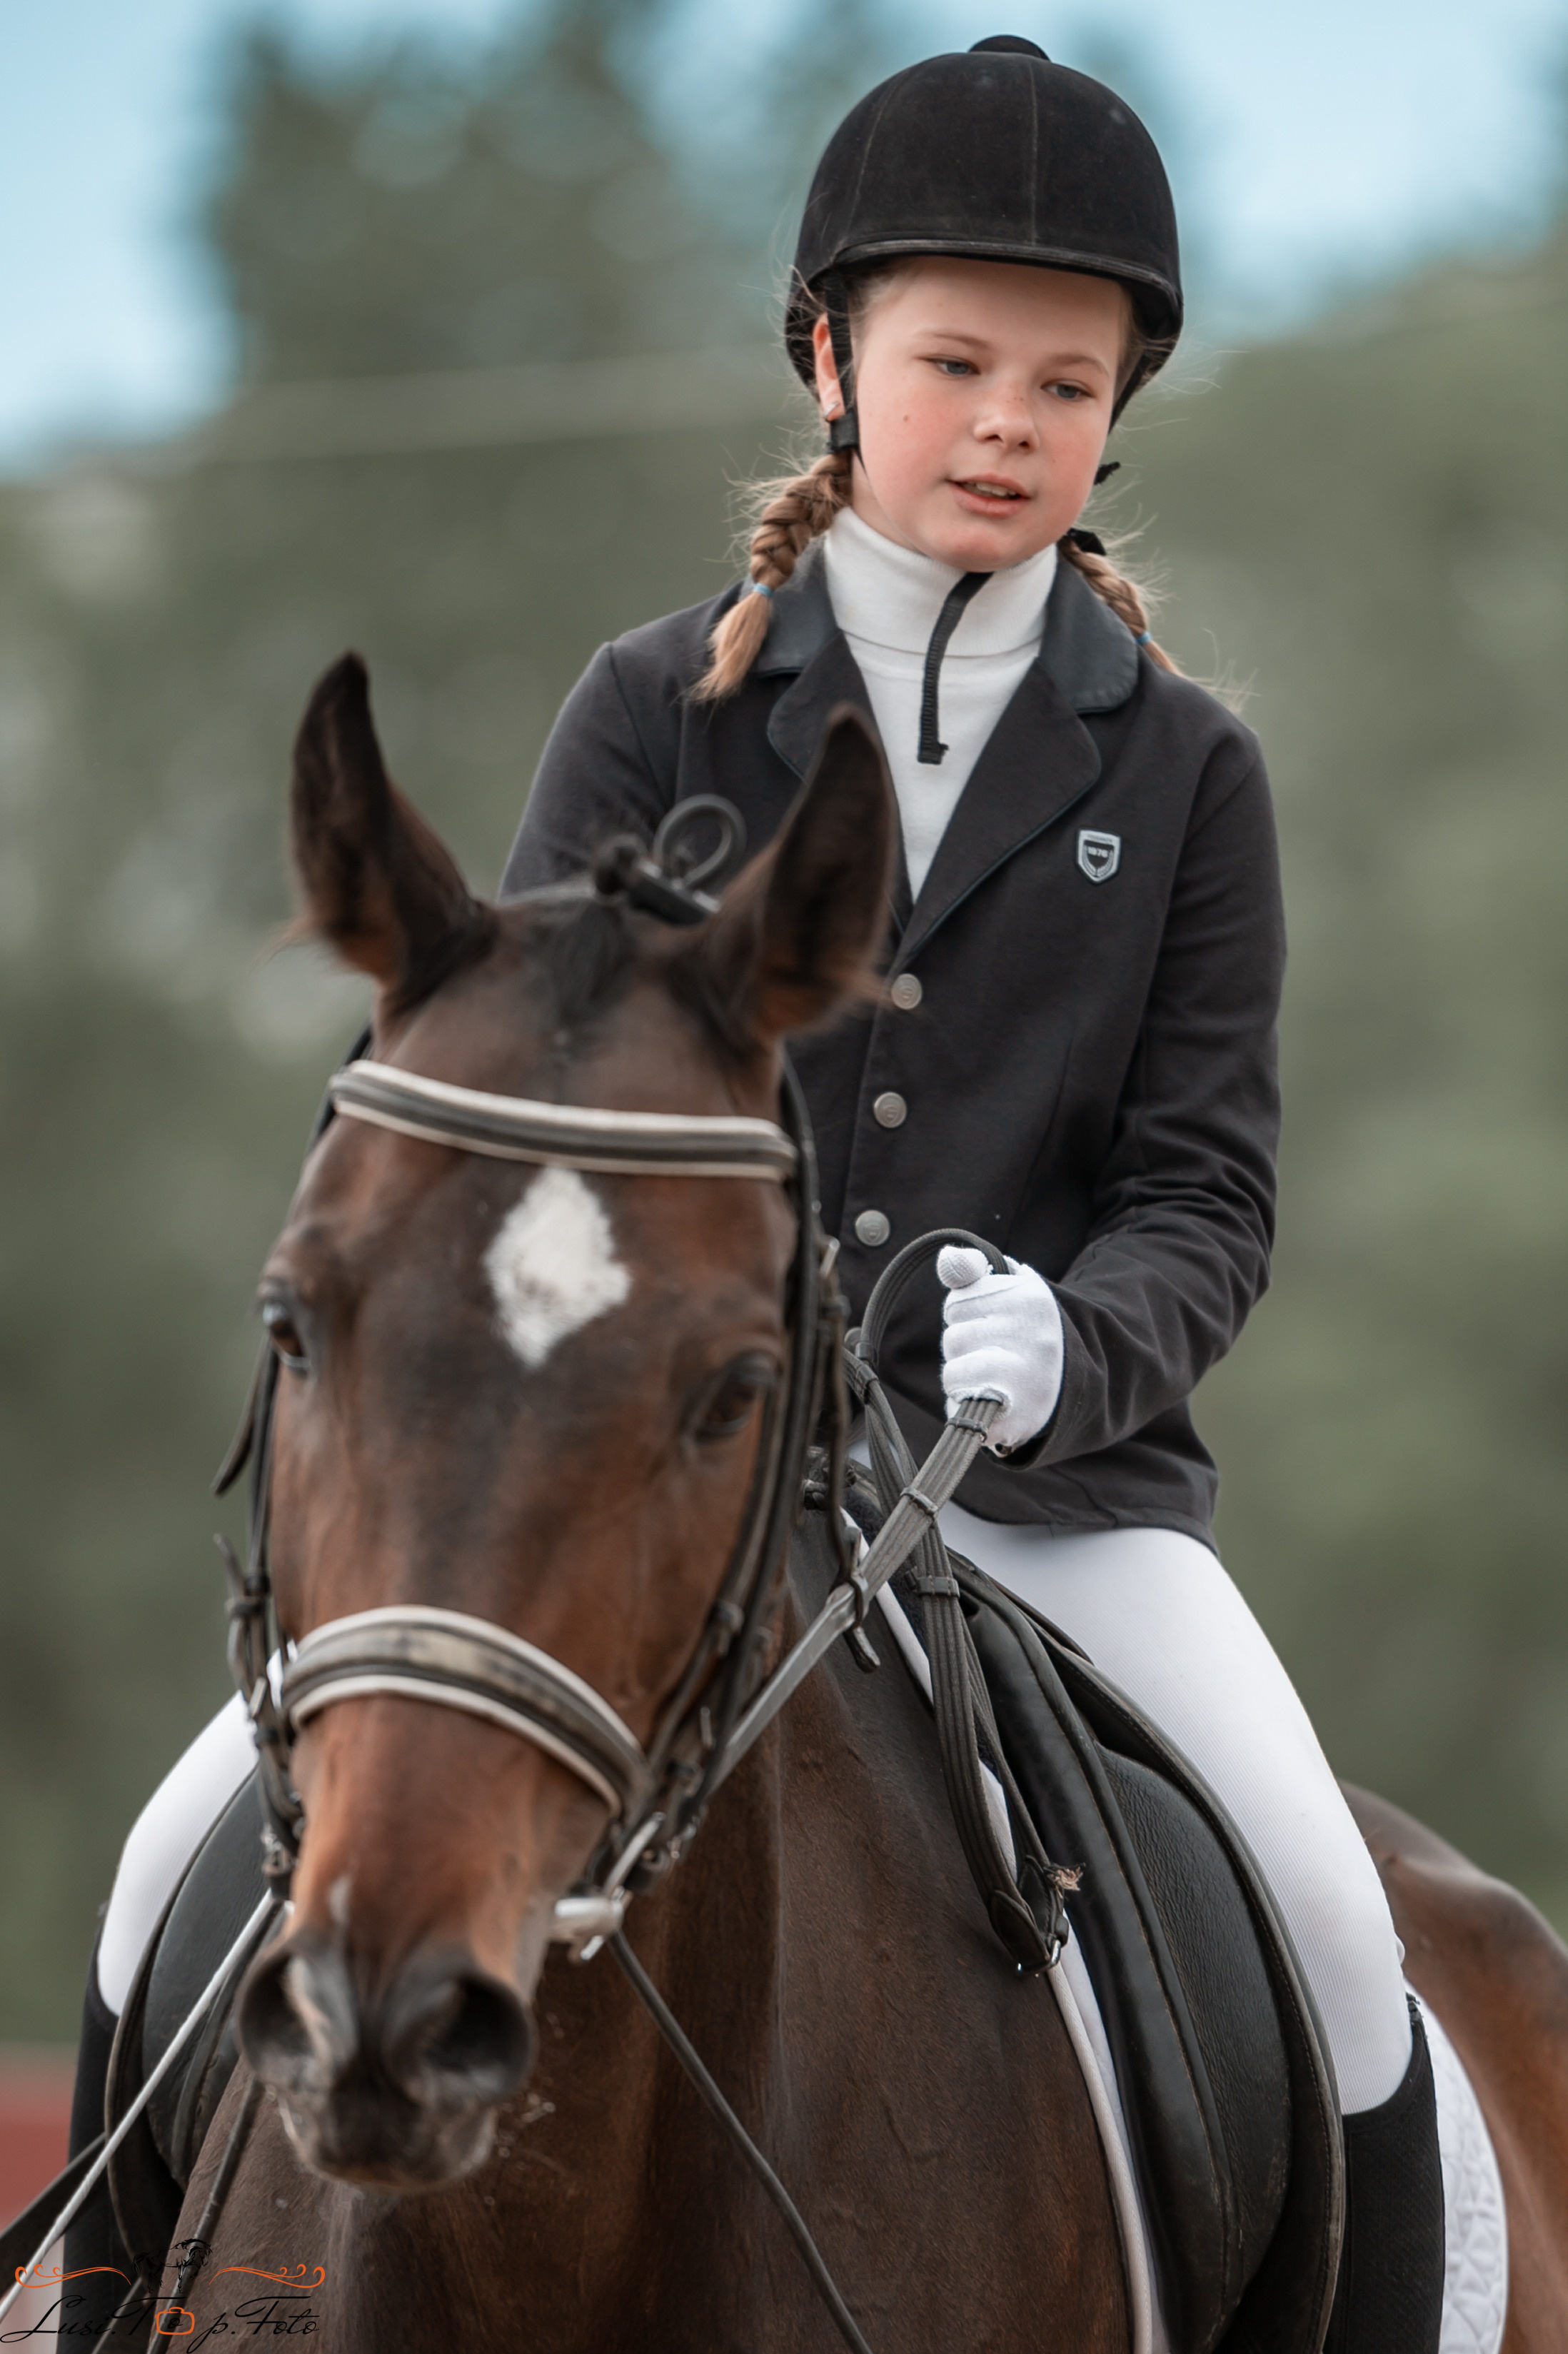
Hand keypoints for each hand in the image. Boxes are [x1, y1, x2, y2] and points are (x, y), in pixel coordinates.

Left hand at [937, 1246, 1063, 1454]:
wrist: (1068, 1388)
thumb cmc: (1025, 1334)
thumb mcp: (1009, 1290)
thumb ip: (974, 1270)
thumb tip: (947, 1258)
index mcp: (1030, 1299)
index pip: (958, 1303)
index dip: (967, 1315)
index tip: (992, 1321)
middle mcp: (1032, 1337)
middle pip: (954, 1337)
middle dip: (966, 1346)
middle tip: (997, 1353)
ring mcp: (1024, 1380)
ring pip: (952, 1373)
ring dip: (964, 1378)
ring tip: (994, 1377)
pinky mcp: (1011, 1417)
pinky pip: (959, 1408)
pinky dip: (963, 1407)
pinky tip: (986, 1401)